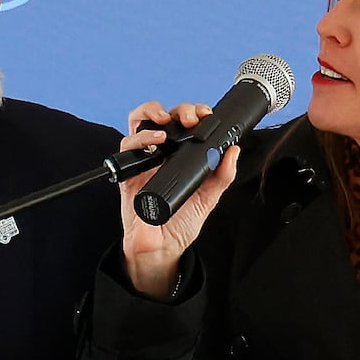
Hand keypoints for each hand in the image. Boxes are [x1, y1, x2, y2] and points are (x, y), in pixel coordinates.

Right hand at [118, 101, 239, 297]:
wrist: (162, 249)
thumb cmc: (181, 225)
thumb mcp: (208, 199)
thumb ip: (222, 176)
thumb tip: (233, 151)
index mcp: (180, 157)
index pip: (185, 125)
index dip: (194, 113)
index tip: (206, 114)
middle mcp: (161, 155)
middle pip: (164, 116)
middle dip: (178, 110)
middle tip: (191, 118)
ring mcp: (144, 162)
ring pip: (139, 123)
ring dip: (152, 112)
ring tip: (167, 120)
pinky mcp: (129, 174)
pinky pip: (127, 148)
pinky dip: (139, 140)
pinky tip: (156, 143)